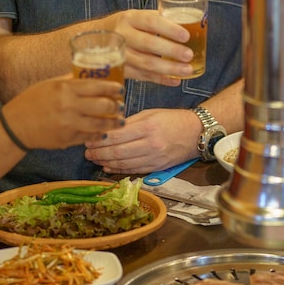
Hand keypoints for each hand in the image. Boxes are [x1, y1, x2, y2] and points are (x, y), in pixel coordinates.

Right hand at [7, 76, 124, 149]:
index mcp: (65, 89)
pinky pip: (90, 137)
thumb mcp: (50, 84)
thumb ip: (70, 80)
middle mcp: (69, 106)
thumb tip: (90, 74)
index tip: (121, 89)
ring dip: (114, 123)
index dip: (113, 88)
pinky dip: (100, 135)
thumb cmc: (31, 101)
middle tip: (121, 105)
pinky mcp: (68, 139)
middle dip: (117, 106)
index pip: (97, 86)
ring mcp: (69, 125)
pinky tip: (104, 132)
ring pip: (100, 124)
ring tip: (120, 121)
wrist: (15, 126)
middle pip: (103, 106)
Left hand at [83, 107, 198, 173]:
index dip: (99, 139)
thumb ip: (130, 121)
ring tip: (94, 159)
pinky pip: (134, 170)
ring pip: (124, 164)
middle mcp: (150, 144)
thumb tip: (108, 128)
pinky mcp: (157, 168)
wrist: (197, 133)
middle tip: (86, 152)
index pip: (117, 136)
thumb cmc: (172, 119)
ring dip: (106, 163)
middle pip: (117, 152)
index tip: (88, 139)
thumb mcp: (151, 113)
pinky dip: (119, 170)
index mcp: (147, 127)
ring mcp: (154, 158)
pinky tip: (108, 167)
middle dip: (98, 153)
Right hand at [108, 10, 195, 84]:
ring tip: (187, 70)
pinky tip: (175, 80)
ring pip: (145, 63)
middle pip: (148, 44)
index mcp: (129, 18)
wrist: (94, 39)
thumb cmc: (125, 26)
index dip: (169, 29)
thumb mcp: (136, 16)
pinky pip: (142, 76)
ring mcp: (119, 54)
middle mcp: (122, 35)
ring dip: (169, 68)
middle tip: (189, 55)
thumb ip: (158, 20)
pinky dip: (160, 79)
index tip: (186, 36)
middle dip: (171, 51)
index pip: (151, 21)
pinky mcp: (120, 70)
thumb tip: (190, 24)